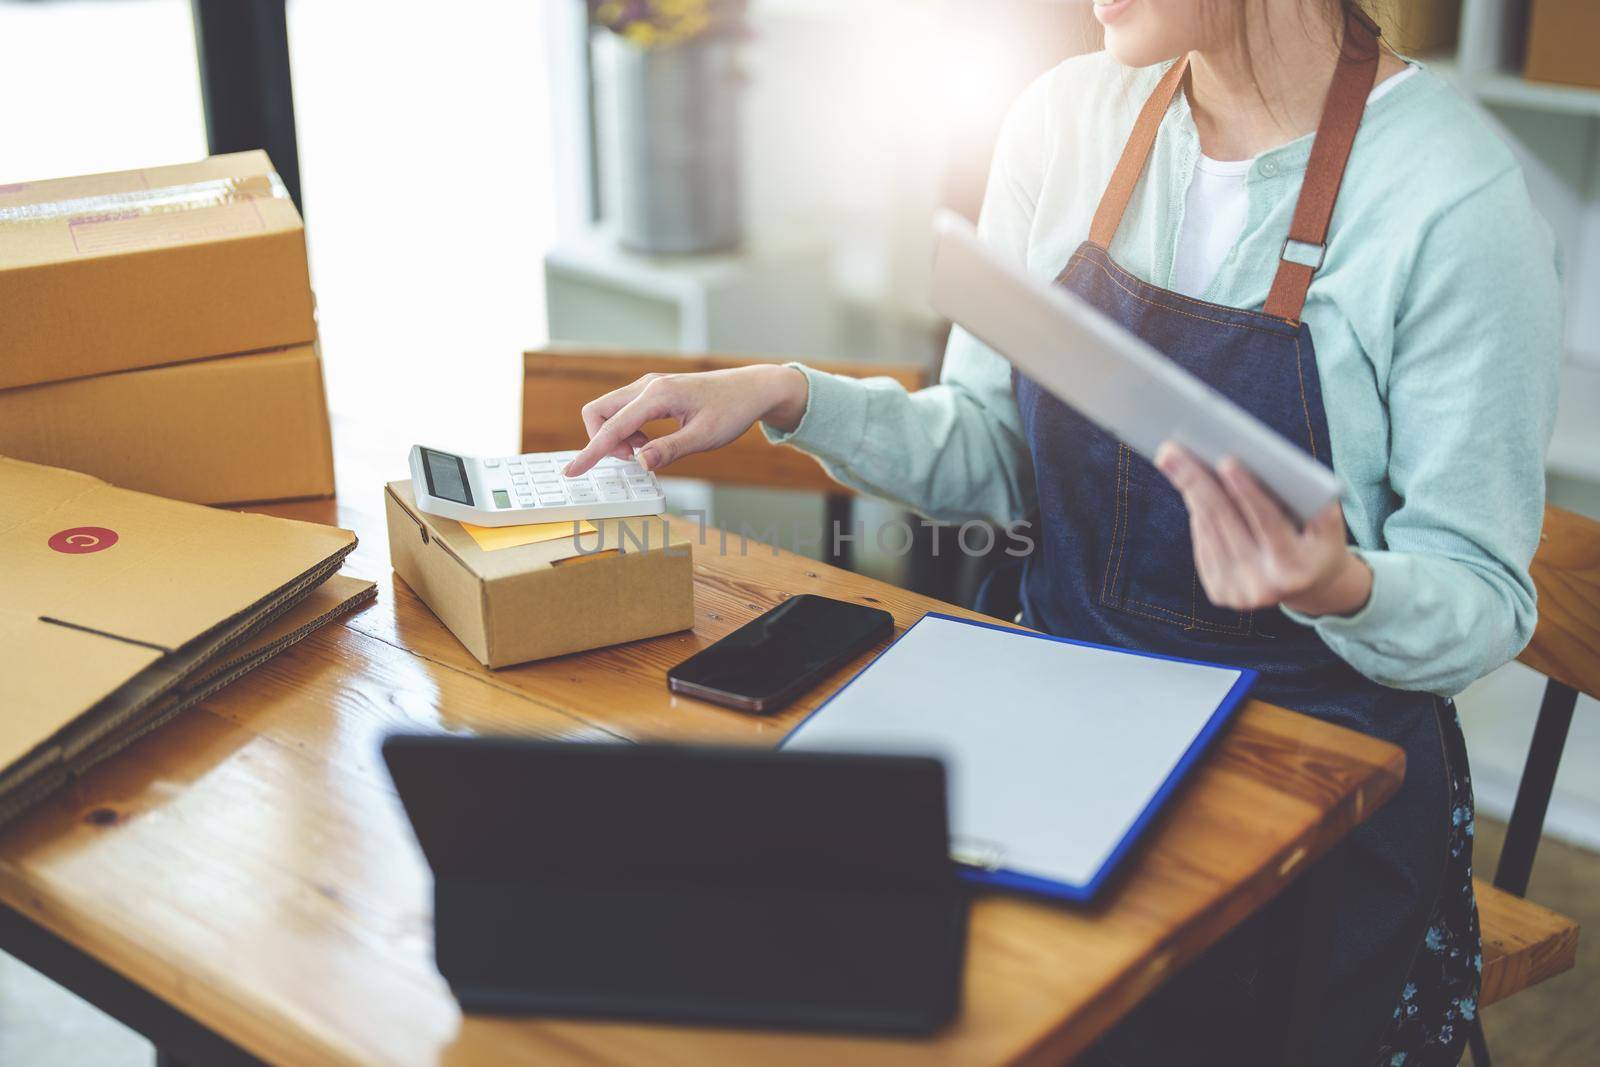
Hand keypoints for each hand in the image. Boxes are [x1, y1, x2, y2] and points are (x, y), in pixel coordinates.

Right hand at [563, 364, 808, 477]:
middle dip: (604, 440)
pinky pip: (625, 411)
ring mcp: (649, 386)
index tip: (572, 471)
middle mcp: (648, 385)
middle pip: (599, 411)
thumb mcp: (704, 437)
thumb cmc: (732, 411)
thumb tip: (640, 463)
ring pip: (609, 411)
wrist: (751, 389)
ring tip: (648, 451)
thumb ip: (670, 450)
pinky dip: (628, 430)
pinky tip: (650, 442)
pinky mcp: (653, 391)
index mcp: (659, 395)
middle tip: (634, 458)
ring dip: (618, 437)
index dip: (591, 452)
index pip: (613, 427)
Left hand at [1154, 443, 1371, 617]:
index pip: (1266, 522)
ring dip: (1187, 490)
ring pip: (1206, 529)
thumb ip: (1305, 494)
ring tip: (1171, 458)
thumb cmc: (1319, 540)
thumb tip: (1256, 458)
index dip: (1247, 491)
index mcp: (1294, 568)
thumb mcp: (1325, 521)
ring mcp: (1237, 593)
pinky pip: (1202, 542)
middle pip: (1224, 522)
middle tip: (1171, 450)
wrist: (1313, 585)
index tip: (1226, 461)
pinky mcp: (1219, 592)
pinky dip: (1196, 510)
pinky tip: (1186, 483)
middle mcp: (1262, 586)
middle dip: (1196, 482)